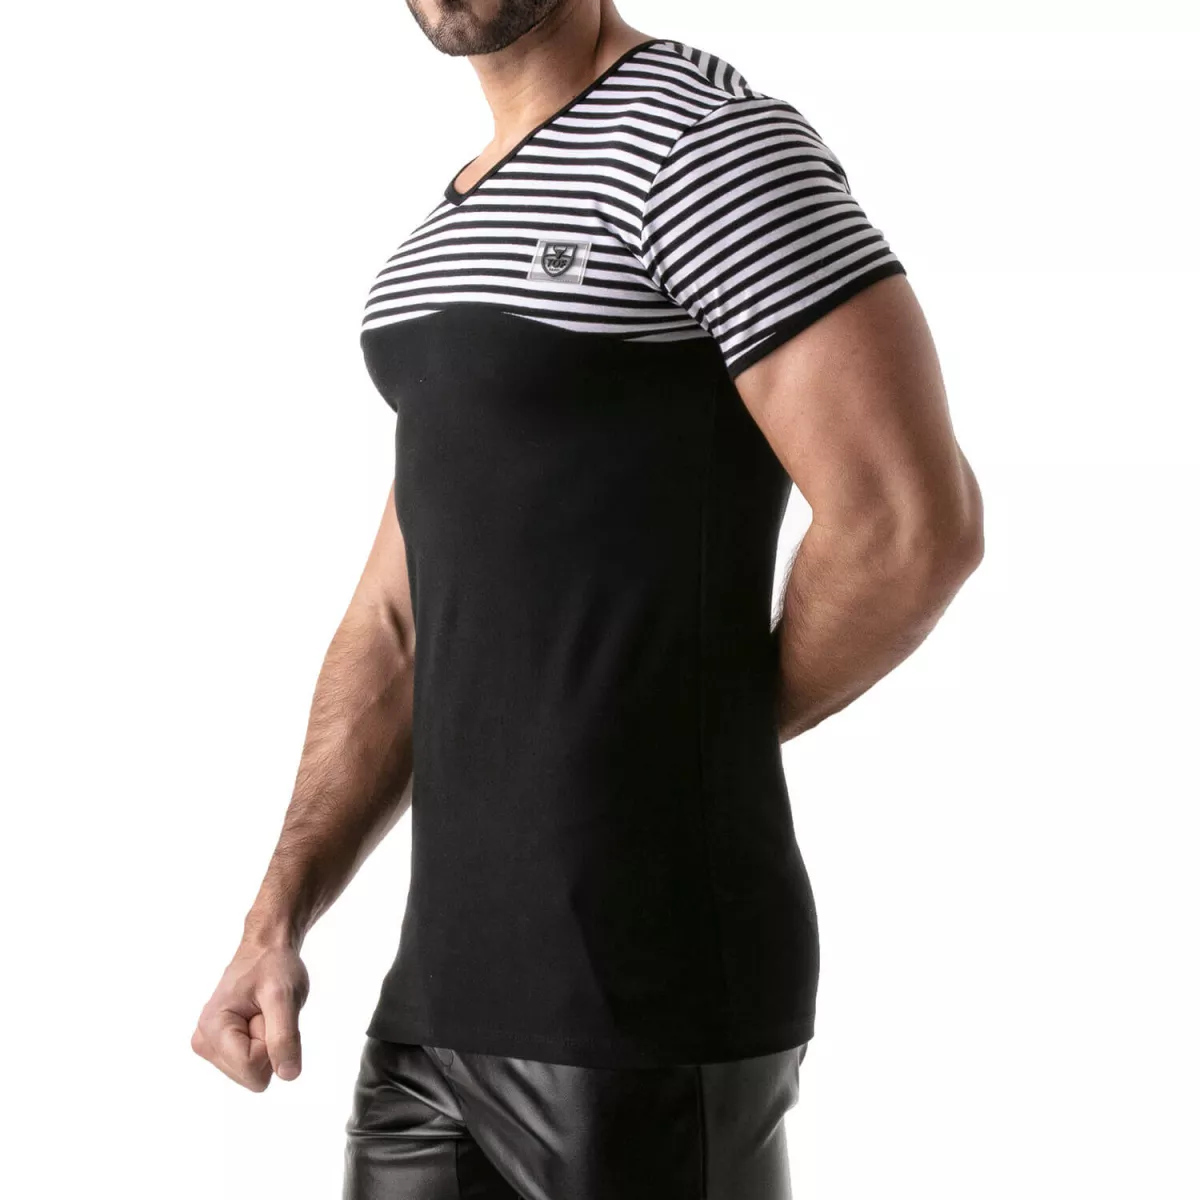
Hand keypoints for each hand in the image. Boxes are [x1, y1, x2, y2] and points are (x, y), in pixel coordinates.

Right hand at [191, 939, 309, 1090]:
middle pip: (251, 1075)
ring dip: (266, 1042)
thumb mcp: (285, 997)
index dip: (271, 1043)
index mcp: (212, 1029)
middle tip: (266, 1011)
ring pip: (253, 1073)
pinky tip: (257, 1018)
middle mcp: (204, 1042)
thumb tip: (288, 1076)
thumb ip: (284, 1037)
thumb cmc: (274, 967)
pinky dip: (263, 1043)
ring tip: (262, 1011)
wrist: (266, 950)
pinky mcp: (220, 1048)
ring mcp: (210, 1047)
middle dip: (267, 1043)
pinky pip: (252, 1066)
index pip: (251, 1068)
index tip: (267, 1012)